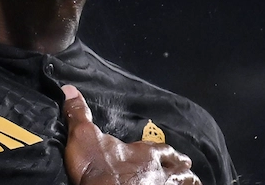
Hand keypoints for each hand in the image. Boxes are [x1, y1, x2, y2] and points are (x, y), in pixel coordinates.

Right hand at [62, 85, 201, 184]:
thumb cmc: (97, 168)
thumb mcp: (83, 135)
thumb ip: (79, 113)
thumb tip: (69, 89)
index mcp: (144, 153)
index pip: (163, 149)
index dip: (170, 152)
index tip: (177, 154)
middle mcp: (158, 171)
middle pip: (177, 169)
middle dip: (183, 169)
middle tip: (190, 169)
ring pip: (182, 184)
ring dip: (188, 183)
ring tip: (194, 182)